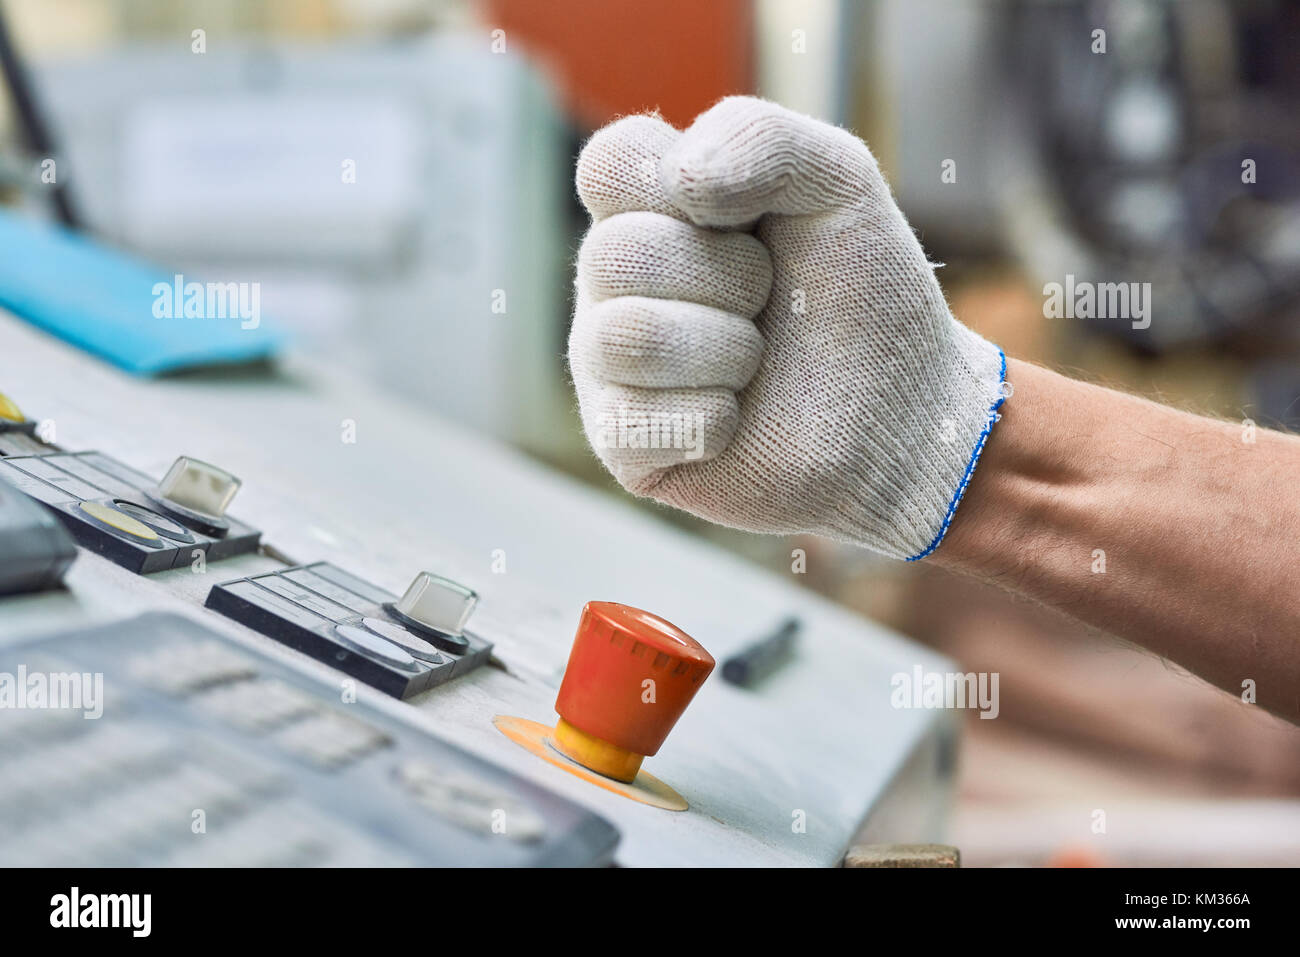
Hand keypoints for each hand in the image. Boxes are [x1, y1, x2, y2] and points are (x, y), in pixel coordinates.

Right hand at [568, 97, 1005, 558]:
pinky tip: (738, 420)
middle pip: (618, 253)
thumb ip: (761, 136)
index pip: (609, 162)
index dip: (677, 185)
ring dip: (726, 350)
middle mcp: (614, 283)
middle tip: (769, 299)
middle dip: (730, 278)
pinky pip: (637, 421)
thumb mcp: (836, 182)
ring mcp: (608, 365)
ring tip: (757, 361)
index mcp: (650, 208)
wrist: (904, 417)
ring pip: (627, 337)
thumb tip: (681, 178)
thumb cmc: (861, 296)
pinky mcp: (620, 443)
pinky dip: (715, 419)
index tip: (747, 217)